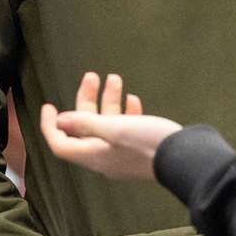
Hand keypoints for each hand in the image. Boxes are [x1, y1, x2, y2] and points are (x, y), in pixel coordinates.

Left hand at [41, 72, 180, 181]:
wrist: (187, 158)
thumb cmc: (149, 144)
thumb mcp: (116, 129)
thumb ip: (86, 123)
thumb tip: (60, 121)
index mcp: (94, 155)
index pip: (61, 144)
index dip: (50, 125)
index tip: (49, 106)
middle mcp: (105, 157)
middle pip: (84, 129)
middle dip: (86, 100)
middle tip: (91, 76)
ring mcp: (123, 155)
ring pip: (107, 125)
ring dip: (108, 101)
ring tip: (114, 78)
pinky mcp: (139, 151)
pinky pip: (125, 130)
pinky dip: (126, 112)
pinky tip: (133, 99)